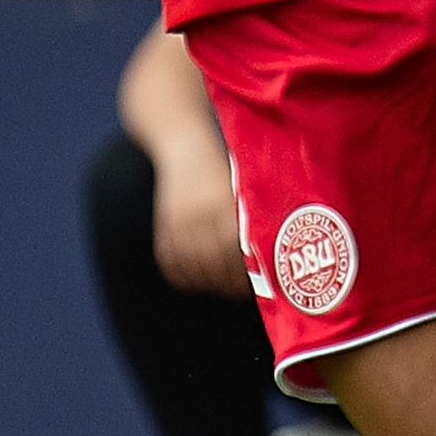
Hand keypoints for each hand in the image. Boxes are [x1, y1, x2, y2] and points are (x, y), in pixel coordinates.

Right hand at [151, 145, 248, 296]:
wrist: (184, 143)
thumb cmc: (222, 166)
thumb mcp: (242, 186)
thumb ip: (252, 215)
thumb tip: (273, 251)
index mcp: (225, 204)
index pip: (234, 252)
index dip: (243, 275)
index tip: (253, 287)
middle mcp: (200, 213)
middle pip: (212, 262)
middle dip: (225, 283)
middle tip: (236, 293)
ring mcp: (178, 218)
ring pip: (189, 264)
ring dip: (203, 282)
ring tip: (216, 289)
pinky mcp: (162, 221)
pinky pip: (167, 257)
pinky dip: (178, 274)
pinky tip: (190, 281)